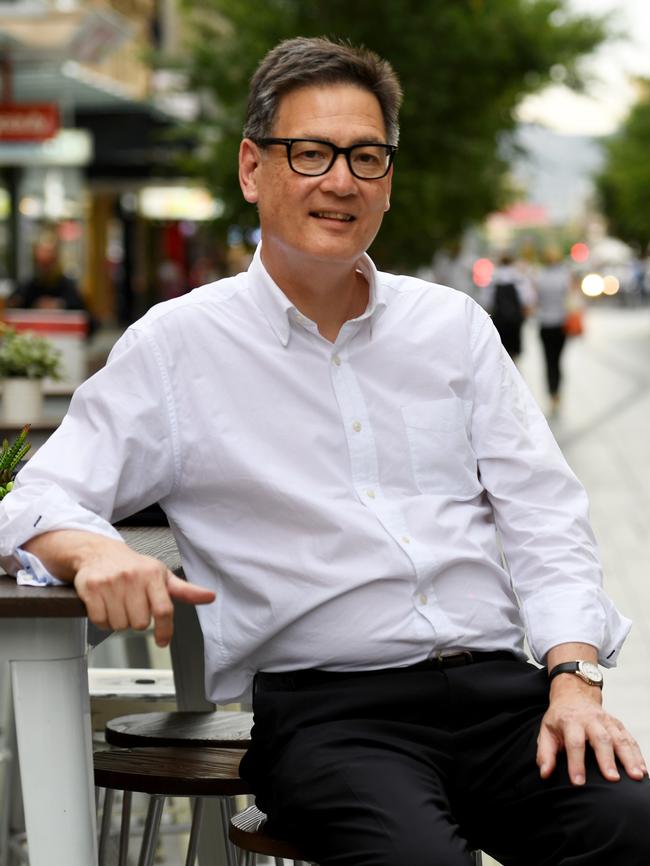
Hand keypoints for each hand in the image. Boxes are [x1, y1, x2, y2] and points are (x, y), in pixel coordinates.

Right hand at [24, 530, 214, 647]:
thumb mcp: (162, 576)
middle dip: (137, 621)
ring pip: (119, 624)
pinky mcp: (90, 588)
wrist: (98, 552)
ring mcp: (110, 583)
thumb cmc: (134, 567)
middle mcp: (132, 577)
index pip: (163, 609)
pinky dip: (103, 620)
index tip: (162, 641)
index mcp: (153, 575)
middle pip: (139, 623)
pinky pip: (100, 620)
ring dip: (119, 621)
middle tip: (133, 607)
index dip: (164, 630)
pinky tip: (105, 606)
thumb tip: (210, 596)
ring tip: (118, 604)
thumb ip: (185, 590)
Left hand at [536, 675, 646, 784]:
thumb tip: (544, 773)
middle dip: (607, 759)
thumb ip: (545, 753)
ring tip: (636, 776)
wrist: (574, 694)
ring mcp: (606, 721)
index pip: (574, 742)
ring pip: (619, 738)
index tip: (578, 783)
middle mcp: (590, 720)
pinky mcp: (618, 724)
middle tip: (612, 779)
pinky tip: (642, 770)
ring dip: (629, 757)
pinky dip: (637, 754)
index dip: (575, 762)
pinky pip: (630, 739)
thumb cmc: (559, 718)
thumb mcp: (546, 730)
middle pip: (600, 738)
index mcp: (570, 721)